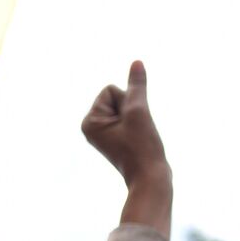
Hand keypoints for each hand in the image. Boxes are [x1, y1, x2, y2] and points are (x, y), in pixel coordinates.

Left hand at [82, 60, 172, 236]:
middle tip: (135, 134)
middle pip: (117, 96)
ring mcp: (103, 133)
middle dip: (132, 109)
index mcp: (89, 121)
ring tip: (137, 139)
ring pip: (127, 106)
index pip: (110, 90)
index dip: (128, 103)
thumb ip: (136, 85)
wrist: (150, 178)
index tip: (130, 126)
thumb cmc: (142, 147)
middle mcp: (91, 126)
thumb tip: (136, 62)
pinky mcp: (115, 137)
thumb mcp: (139, 111)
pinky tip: (138, 142)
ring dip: (137, 117)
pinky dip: (139, 125)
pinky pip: (130, 117)